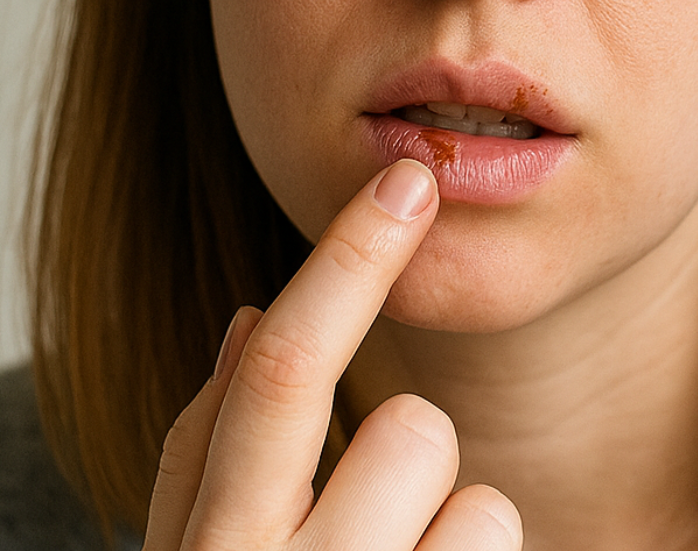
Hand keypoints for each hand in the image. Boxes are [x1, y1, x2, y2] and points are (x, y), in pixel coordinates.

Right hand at [142, 159, 522, 550]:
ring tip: (388, 550)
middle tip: (392, 429)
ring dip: (435, 499)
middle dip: (417, 426)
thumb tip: (252, 318)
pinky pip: (493, 526)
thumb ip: (203, 453)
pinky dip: (466, 545)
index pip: (281, 373)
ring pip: (466, 482)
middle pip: (410, 429)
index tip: (408, 183)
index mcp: (210, 550)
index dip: (349, 264)